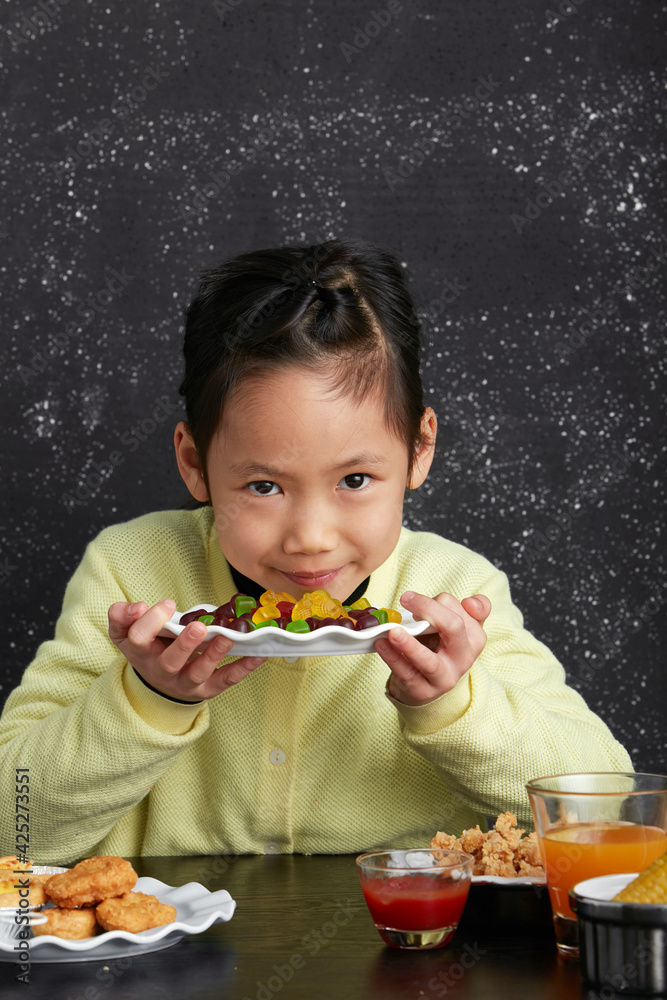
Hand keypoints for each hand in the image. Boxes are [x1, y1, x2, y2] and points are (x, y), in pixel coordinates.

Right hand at [108, 600, 266, 702]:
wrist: (158, 682)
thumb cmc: (147, 646)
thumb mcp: (126, 631)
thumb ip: (122, 615)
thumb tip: (135, 607)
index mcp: (140, 652)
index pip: (138, 638)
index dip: (149, 621)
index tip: (165, 604)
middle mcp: (162, 670)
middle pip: (170, 662)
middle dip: (184, 644)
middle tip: (198, 626)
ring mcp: (185, 682)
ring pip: (198, 673)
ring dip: (214, 656)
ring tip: (226, 638)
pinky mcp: (208, 689)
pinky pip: (227, 679)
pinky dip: (245, 667)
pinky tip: (259, 654)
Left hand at [374, 591, 490, 706]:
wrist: (428, 684)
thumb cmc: (440, 647)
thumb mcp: (454, 626)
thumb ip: (459, 608)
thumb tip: (462, 601)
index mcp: (474, 637)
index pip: (467, 611)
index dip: (445, 600)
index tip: (424, 594)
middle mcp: (464, 657)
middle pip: (454, 628)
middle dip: (428, 609)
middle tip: (405, 599)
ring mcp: (445, 676)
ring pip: (430, 661)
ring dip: (409, 645)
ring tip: (393, 632)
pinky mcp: (423, 690)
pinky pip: (407, 673)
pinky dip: (392, 657)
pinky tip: (381, 644)